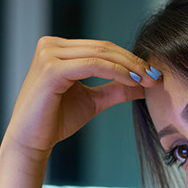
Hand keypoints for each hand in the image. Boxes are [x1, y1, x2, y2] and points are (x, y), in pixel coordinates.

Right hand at [1, 37, 161, 168]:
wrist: (31, 141)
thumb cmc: (55, 121)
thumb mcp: (93, 101)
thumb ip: (115, 89)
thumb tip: (143, 84)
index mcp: (58, 49)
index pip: (102, 48)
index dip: (130, 59)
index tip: (153, 74)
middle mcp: (51, 45)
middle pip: (103, 48)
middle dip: (134, 62)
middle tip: (156, 76)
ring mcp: (49, 54)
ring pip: (100, 54)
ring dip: (129, 67)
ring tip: (148, 80)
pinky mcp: (51, 68)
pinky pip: (92, 65)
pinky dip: (116, 72)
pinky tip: (132, 82)